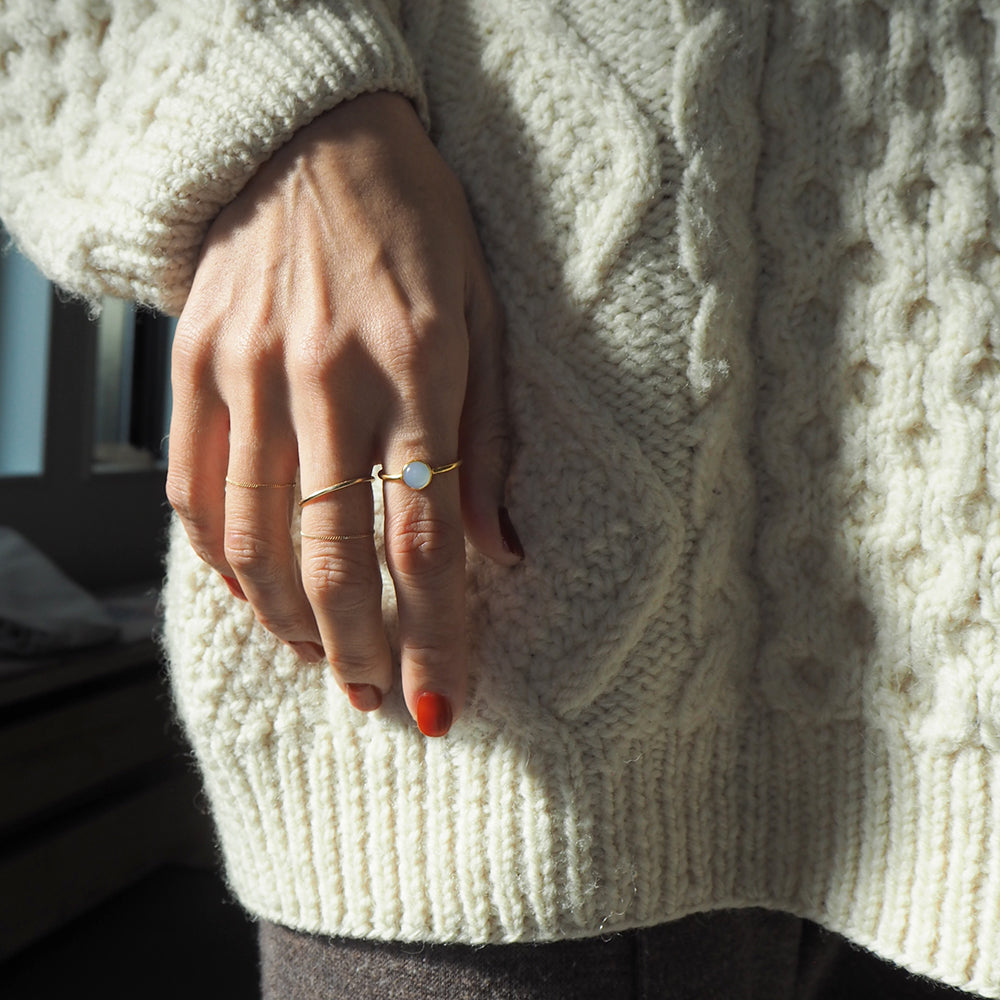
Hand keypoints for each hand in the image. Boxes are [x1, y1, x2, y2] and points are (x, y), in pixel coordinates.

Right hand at [166, 92, 522, 735]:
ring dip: (288, 622)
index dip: (434, 636)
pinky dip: (219, 560)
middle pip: (334, 560)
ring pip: (254, 541)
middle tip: (379, 699)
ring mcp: (247, 372)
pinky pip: (190, 489)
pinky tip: (252, 595)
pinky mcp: (192, 362)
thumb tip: (502, 553)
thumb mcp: (485, 314)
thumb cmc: (417, 223)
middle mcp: (326, 380)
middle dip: (359, 651)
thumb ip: (491, 439)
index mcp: (419, 368)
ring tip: (322, 661)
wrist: (311, 133)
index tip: (443, 698)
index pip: (424, 540)